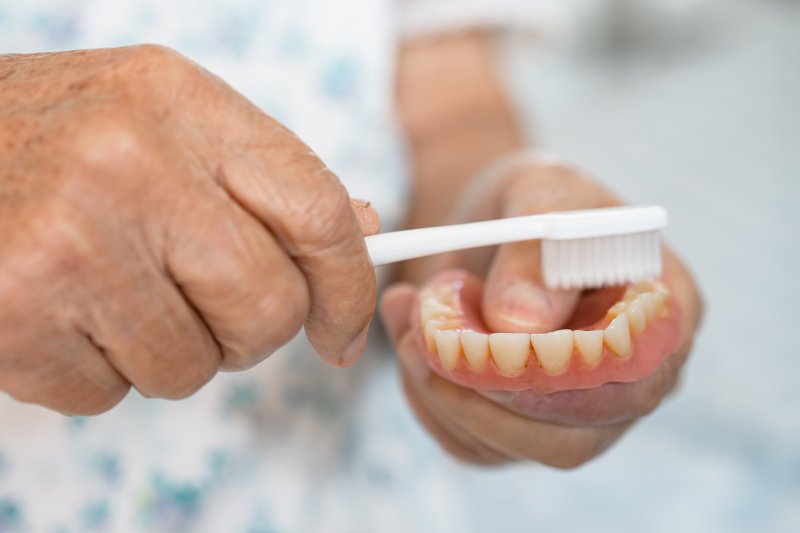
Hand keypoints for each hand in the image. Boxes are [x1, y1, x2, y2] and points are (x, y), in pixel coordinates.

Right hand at [0, 45, 378, 414]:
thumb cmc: (58, 140)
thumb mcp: (168, 122)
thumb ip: (264, 179)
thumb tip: (361, 236)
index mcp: (184, 105)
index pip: (318, 212)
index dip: (349, 287)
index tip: (344, 331)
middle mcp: (134, 166)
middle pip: (269, 309)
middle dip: (248, 332)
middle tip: (201, 305)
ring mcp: (71, 243)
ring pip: (191, 368)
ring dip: (166, 351)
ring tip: (112, 292)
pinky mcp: (14, 316)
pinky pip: (108, 396)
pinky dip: (95, 372)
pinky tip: (62, 311)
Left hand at [381, 161, 702, 466]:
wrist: (492, 229)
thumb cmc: (535, 203)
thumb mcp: (540, 195)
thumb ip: (536, 248)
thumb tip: (519, 322)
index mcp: (661, 318)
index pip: (641, 378)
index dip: (570, 377)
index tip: (499, 342)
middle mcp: (624, 380)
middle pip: (572, 439)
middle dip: (486, 394)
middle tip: (426, 336)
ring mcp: (571, 413)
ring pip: (511, 446)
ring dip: (444, 391)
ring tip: (410, 314)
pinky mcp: (516, 425)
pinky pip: (470, 442)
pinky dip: (426, 399)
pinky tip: (410, 339)